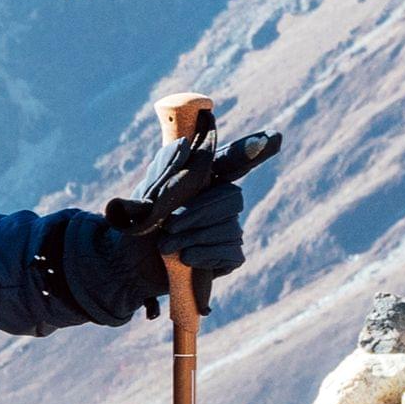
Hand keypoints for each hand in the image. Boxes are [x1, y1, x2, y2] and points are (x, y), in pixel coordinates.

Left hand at [109, 147, 259, 286]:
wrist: (131, 265)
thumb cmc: (138, 224)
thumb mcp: (144, 195)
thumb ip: (164, 170)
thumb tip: (183, 145)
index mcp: (204, 179)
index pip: (234, 160)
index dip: (253, 149)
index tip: (273, 138)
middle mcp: (220, 201)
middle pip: (232, 198)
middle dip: (199, 213)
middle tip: (169, 226)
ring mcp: (227, 228)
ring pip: (230, 228)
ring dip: (194, 237)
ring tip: (166, 246)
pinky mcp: (228, 255)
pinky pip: (231, 252)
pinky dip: (206, 254)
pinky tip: (186, 259)